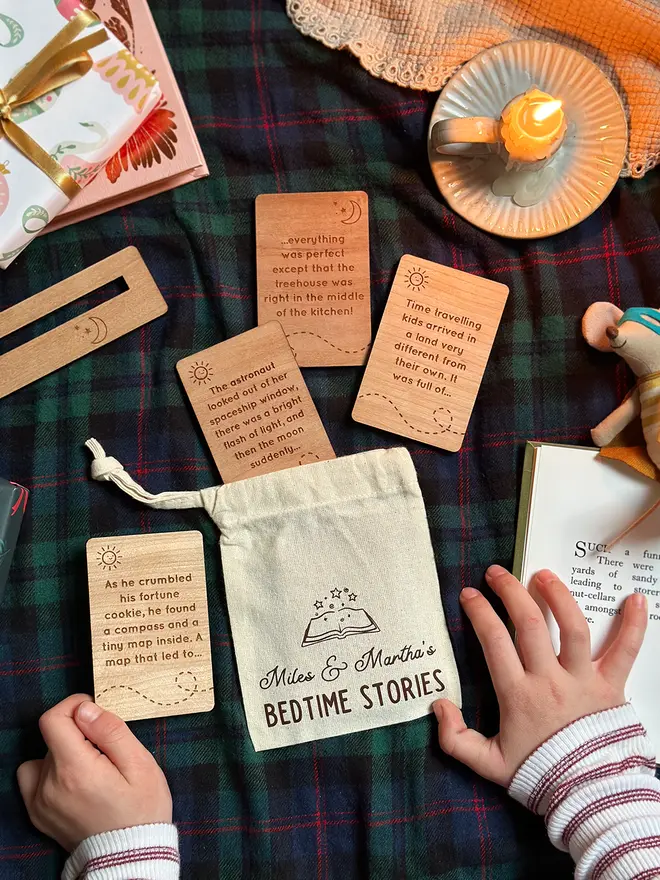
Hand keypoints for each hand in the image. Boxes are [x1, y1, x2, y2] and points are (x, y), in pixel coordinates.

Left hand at [17, 694, 171, 850]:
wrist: (131, 858)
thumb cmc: (141, 810)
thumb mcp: (140, 764)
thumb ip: (110, 731)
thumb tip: (85, 709)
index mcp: (75, 770)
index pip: (53, 719)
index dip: (74, 706)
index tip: (94, 712)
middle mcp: (49, 786)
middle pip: (53, 737)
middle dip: (79, 733)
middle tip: (107, 750)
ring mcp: (39, 803)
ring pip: (44, 757)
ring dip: (64, 753)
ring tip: (92, 768)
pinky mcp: (38, 814)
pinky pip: (33, 779)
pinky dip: (50, 773)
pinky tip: (75, 782)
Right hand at [434, 566, 647, 786]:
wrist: (588, 797)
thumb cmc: (539, 775)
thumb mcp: (489, 764)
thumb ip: (456, 739)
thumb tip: (438, 705)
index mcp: (518, 695)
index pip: (494, 641)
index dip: (479, 613)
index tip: (469, 595)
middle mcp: (550, 680)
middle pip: (528, 624)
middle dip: (509, 592)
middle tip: (496, 573)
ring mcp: (583, 680)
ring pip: (572, 627)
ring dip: (557, 595)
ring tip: (543, 575)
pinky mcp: (612, 686)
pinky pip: (625, 652)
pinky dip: (634, 625)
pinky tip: (636, 600)